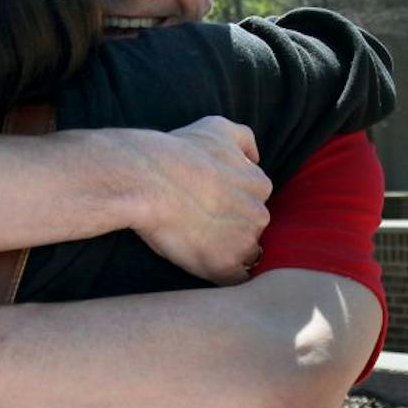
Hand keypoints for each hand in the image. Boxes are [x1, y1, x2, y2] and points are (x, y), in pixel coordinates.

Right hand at [127, 116, 271, 284]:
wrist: (147, 180)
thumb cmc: (177, 153)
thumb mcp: (216, 126)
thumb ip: (244, 139)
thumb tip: (255, 157)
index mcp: (260, 185)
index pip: (253, 202)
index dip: (229, 206)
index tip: (206, 205)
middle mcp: (260, 214)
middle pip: (250, 230)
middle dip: (229, 230)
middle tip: (197, 223)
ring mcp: (244, 243)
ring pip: (243, 256)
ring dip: (224, 253)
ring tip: (194, 242)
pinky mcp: (224, 267)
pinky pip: (232, 280)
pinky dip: (219, 275)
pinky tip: (199, 262)